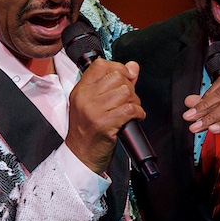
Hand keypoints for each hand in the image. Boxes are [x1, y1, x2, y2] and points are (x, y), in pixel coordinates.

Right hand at [66, 59, 144, 173]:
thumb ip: (113, 83)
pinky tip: (134, 117)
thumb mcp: (94, 103)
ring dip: (134, 101)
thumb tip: (133, 66)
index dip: (119, 68)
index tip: (126, 77)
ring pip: (126, 92)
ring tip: (130, 110)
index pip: (101, 65)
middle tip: (128, 100)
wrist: (81, 155)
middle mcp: (85, 98)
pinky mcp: (105, 124)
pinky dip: (138, 113)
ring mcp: (94, 111)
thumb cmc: (87, 131)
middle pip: (117, 77)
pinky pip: (130, 109)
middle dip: (129, 87)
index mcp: (80, 90)